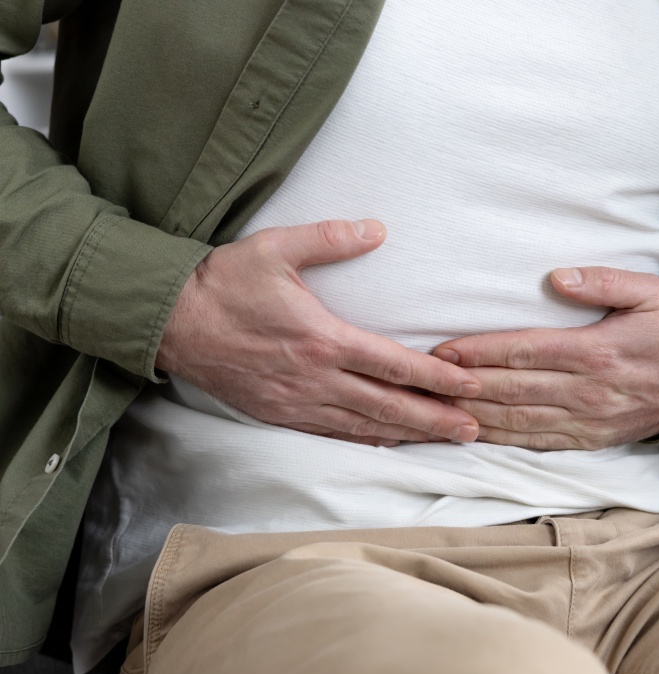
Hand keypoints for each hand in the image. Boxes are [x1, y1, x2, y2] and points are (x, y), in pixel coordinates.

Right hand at [157, 220, 480, 445]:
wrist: (169, 322)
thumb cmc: (224, 283)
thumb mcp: (275, 248)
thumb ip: (330, 239)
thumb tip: (377, 229)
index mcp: (321, 339)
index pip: (392, 365)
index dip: (436, 378)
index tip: (469, 386)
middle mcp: (314, 378)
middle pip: (387, 406)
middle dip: (434, 419)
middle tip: (474, 429)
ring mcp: (296, 402)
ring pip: (364, 426)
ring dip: (407, 435)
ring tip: (445, 441)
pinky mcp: (279, 414)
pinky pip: (332, 435)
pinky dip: (366, 442)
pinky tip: (388, 444)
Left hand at [432, 267, 658, 449]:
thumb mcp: (649, 293)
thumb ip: (603, 282)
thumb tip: (558, 277)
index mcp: (596, 352)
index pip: (524, 350)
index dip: (479, 352)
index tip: (442, 351)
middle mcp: (585, 392)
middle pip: (511, 389)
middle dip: (462, 385)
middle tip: (421, 381)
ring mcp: (585, 421)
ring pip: (516, 421)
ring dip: (472, 415)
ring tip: (433, 409)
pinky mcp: (586, 440)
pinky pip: (535, 443)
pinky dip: (499, 440)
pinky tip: (470, 435)